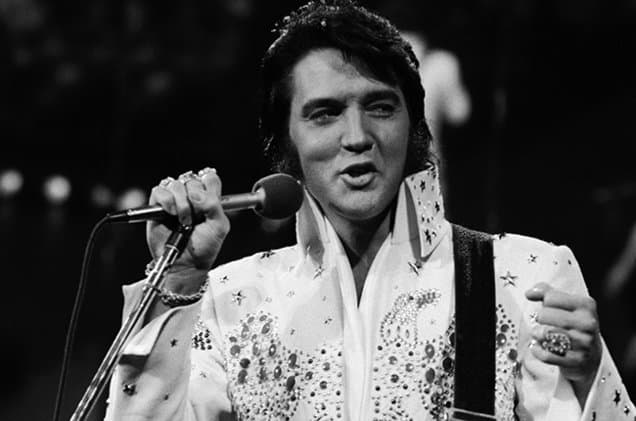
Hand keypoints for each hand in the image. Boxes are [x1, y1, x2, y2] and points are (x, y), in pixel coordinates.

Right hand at [147, 168, 229, 280]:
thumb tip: (196, 193)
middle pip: (192, 180)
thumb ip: (214, 205)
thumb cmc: (204, 247)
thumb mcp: (219, 226)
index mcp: (208, 198)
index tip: (208, 203)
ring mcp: (174, 199)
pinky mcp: (157, 205)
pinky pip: (159, 191)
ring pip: (175, 184)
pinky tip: (170, 213)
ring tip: (183, 220)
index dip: (209, 187)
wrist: (186, 263)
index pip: (209, 178)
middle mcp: (190, 196)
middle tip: (196, 218)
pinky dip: (166, 201)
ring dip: (181, 203)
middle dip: (195, 200)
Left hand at [525, 283, 601, 403]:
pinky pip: (547, 355)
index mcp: (586, 305)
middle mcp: (588, 323)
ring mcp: (584, 343)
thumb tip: (529, 293)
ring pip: (545, 334)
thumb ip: (546, 292)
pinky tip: (537, 347)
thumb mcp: (565, 305)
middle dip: (538, 318)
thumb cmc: (572, 324)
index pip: (551, 297)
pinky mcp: (577, 361)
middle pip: (544, 315)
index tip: (547, 306)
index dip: (544, 301)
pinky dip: (537, 350)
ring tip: (539, 334)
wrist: (591, 356)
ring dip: (536, 334)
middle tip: (542, 322)